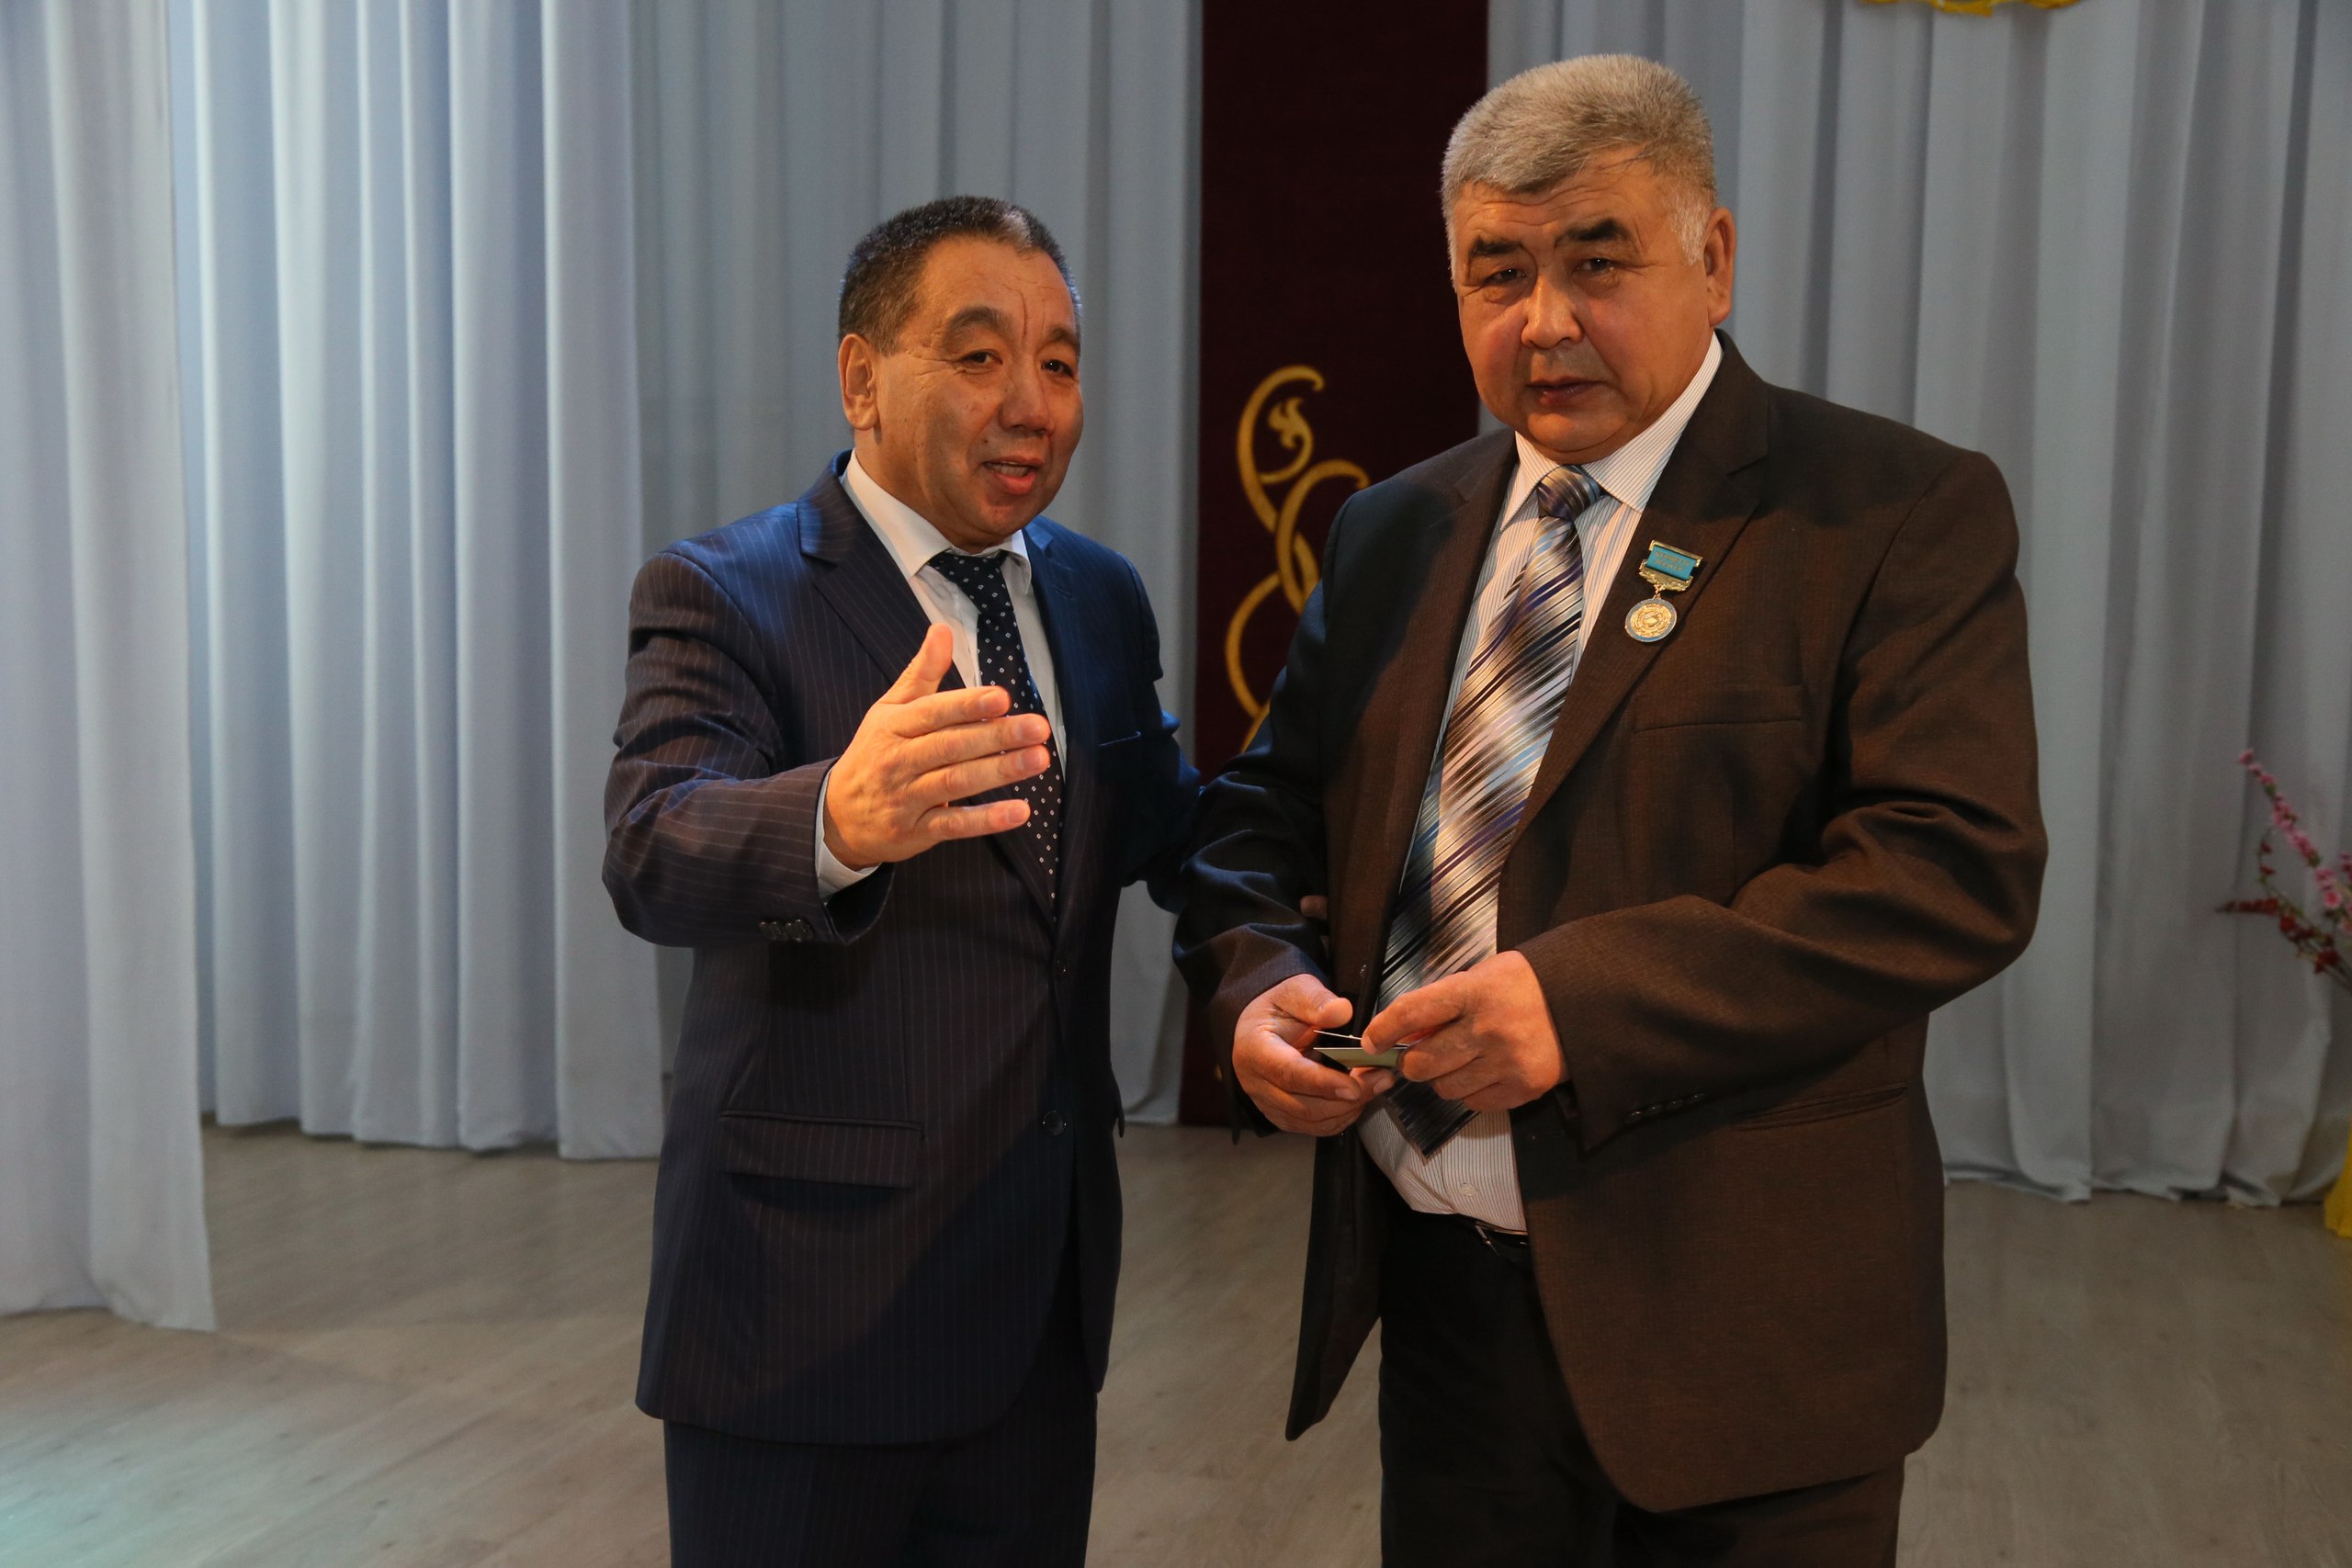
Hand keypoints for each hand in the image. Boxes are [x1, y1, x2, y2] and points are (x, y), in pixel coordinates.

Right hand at [822, 625, 1052, 868]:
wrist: (836, 816)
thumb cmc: (874, 754)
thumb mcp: (889, 710)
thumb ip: (922, 673)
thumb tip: (942, 629)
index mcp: (894, 726)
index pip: (933, 713)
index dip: (967, 705)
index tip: (1002, 697)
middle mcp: (898, 760)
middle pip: (951, 746)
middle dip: (996, 736)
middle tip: (1037, 728)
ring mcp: (906, 798)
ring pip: (955, 782)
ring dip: (999, 772)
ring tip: (1038, 759)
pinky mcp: (916, 831)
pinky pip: (954, 825)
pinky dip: (986, 819)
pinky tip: (1019, 811)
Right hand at [1231, 973, 1364, 1135]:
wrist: (1263, 1024)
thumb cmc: (1280, 1007)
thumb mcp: (1295, 990)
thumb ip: (1316, 1000)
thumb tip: (1342, 1012)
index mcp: (1255, 1050)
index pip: (1289, 1074)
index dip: (1323, 1083)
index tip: (1355, 1087)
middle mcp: (1256, 1083)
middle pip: (1304, 1106)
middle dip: (1347, 1099)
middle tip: (1382, 1079)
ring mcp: (1268, 1104)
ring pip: (1312, 1121)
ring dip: (1349, 1109)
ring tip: (1376, 1084)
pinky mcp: (1282, 1116)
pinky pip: (1315, 1127)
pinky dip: (1342, 1116)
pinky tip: (1359, 1097)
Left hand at [1360, 950, 1563, 1111]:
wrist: (1584, 1002)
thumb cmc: (1522, 985)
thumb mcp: (1481, 977)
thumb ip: (1442, 1003)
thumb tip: (1403, 1036)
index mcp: (1473, 992)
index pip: (1411, 1013)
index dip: (1383, 1031)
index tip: (1371, 1043)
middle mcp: (1487, 1028)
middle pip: (1422, 1063)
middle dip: (1411, 1063)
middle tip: (1418, 1057)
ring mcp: (1507, 1061)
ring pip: (1445, 1088)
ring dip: (1443, 1078)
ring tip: (1460, 1061)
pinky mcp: (1523, 1088)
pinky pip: (1474, 1103)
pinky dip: (1470, 1092)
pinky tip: (1484, 1073)